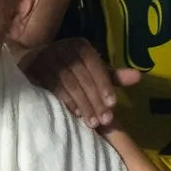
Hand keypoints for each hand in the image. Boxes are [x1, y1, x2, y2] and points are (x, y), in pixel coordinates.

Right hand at [19, 37, 133, 131]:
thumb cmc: (69, 70)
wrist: (31, 64)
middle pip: (83, 77)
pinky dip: (65, 102)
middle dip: (95, 100)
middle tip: (104, 121)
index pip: (95, 66)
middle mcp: (64, 48)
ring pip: (69, 84)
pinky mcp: (33, 69)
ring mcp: (47, 57)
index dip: (105, 86)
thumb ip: (113, 76)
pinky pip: (52, 88)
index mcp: (81, 46)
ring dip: (82, 104)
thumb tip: (138, 77)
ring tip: (92, 123)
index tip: (113, 106)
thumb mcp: (92, 72)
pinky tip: (74, 115)